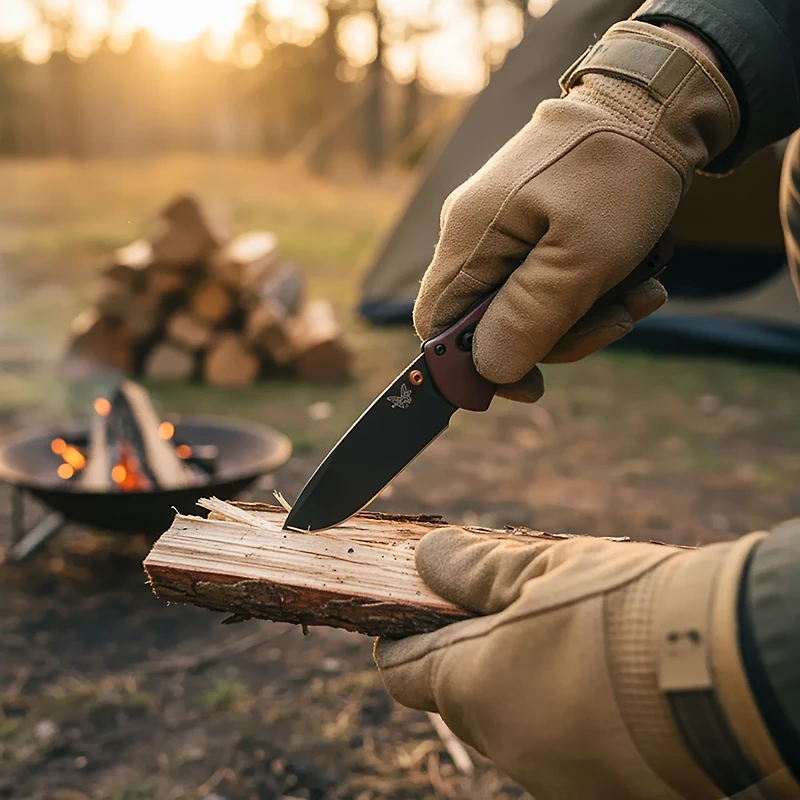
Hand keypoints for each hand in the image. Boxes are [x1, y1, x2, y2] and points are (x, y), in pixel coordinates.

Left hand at [375, 527, 772, 799]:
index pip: (404, 671)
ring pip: (516, 722)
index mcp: (474, 685)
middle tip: (514, 608)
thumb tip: (431, 558)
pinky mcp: (602, 791)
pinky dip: (568, 714)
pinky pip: (562, 746)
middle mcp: (505, 745)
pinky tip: (607, 681)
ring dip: (526, 682)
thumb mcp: (545, 568)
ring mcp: (555, 777)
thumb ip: (476, 569)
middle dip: (474, 653)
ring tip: (574, 640)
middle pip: (463, 695)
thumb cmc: (628, 612)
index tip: (415, 614)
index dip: (402, 638)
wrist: (732, 677)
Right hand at [413, 21, 738, 402]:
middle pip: (489, 323)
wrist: (652, 104)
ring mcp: (502, 230)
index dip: (474, 367)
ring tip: (643, 292)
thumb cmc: (619, 174)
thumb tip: (488, 371)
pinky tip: (636, 277)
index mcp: (470, 237)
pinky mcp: (531, 227)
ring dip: (588, 314)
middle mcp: (474, 234)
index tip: (533, 385)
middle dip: (558, 336)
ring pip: (526, 307)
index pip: (437, 325)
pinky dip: (592, 290)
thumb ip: (529, 317)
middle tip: (619, 320)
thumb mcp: (583, 256)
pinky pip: (548, 280)